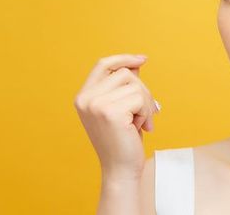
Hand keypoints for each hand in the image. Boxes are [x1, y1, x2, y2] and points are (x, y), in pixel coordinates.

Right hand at [74, 54, 160, 180]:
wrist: (120, 170)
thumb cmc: (123, 141)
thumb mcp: (121, 108)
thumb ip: (124, 87)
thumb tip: (137, 63)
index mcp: (83, 96)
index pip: (103, 64)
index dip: (124, 58)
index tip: (143, 59)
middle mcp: (85, 98)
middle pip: (125, 73)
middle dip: (142, 91)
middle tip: (146, 114)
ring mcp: (96, 104)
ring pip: (135, 84)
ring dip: (145, 103)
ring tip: (140, 123)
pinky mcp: (110, 112)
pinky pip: (140, 98)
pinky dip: (147, 113)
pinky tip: (141, 128)